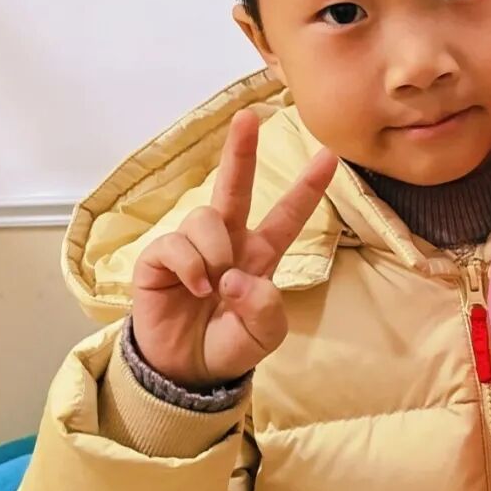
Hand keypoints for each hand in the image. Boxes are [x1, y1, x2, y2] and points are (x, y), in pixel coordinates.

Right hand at [131, 108, 337, 387]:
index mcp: (260, 255)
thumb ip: (265, 309)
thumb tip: (237, 277)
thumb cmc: (228, 345)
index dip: (308, 187)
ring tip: (213, 286)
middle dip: (240, 151)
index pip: (287, 215)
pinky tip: (193, 288)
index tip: (330, 155)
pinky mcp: (160, 258)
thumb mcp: (263, 335)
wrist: (185, 371)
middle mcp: (227, 241)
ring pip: (206, 218)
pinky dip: (189, 267)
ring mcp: (192, 247)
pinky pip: (176, 244)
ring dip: (215, 252)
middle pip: (235, 187)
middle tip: (247, 118)